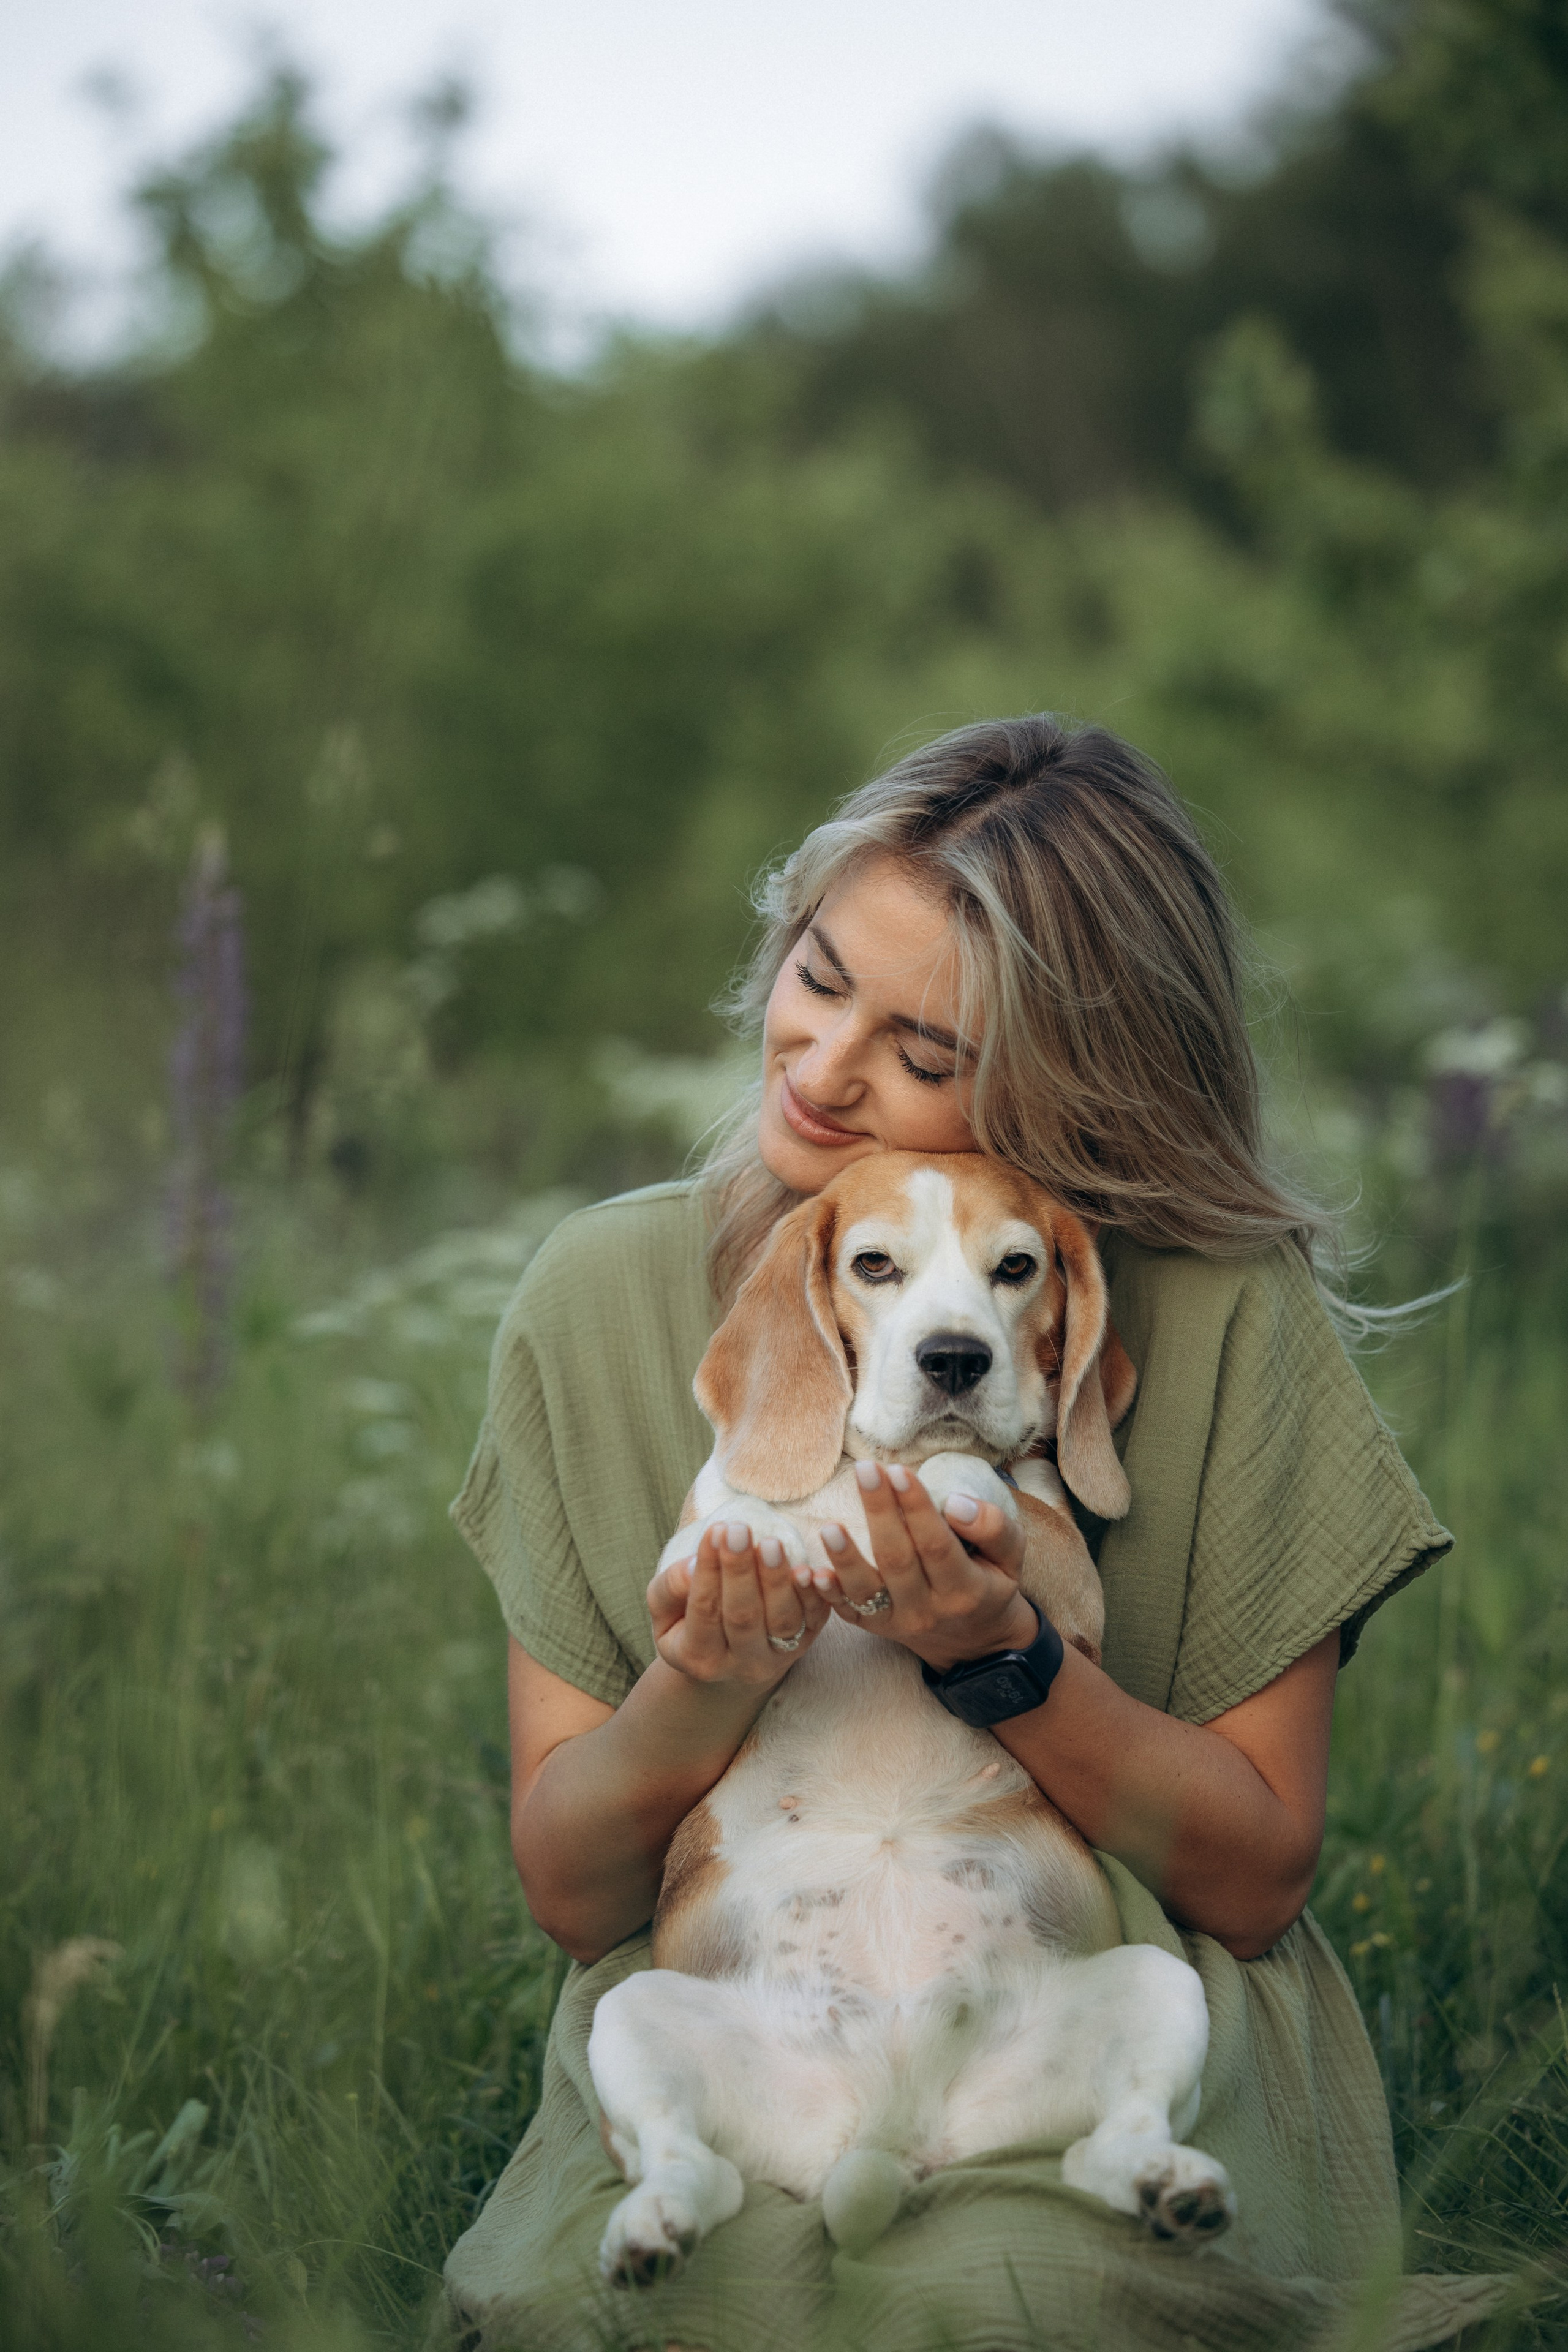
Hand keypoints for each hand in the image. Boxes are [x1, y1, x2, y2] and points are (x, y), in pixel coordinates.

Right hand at [646, 1521, 830, 1688]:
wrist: (729, 1659)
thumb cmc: (688, 1623)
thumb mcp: (664, 1612)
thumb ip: (670, 1589)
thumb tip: (694, 1566)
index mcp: (700, 1659)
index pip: (704, 1610)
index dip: (709, 1570)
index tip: (714, 1530)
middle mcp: (741, 1666)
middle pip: (743, 1617)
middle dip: (741, 1571)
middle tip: (739, 1530)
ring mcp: (777, 1658)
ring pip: (782, 1621)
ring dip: (777, 1580)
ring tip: (770, 1543)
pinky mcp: (806, 1644)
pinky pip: (814, 1620)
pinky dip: (814, 1595)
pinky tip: (807, 1569)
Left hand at [815, 1461, 1036, 1672]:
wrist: (975, 1644)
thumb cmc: (990, 1585)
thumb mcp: (1011, 1560)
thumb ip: (994, 1528)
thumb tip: (955, 1502)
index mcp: (965, 1589)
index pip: (937, 1544)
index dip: (916, 1508)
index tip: (899, 1472)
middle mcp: (928, 1609)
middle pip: (898, 1559)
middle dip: (880, 1512)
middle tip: (865, 1470)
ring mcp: (897, 1622)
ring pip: (867, 1590)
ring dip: (846, 1559)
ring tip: (829, 1526)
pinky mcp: (874, 1627)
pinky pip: (847, 1612)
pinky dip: (828, 1595)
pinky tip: (811, 1573)